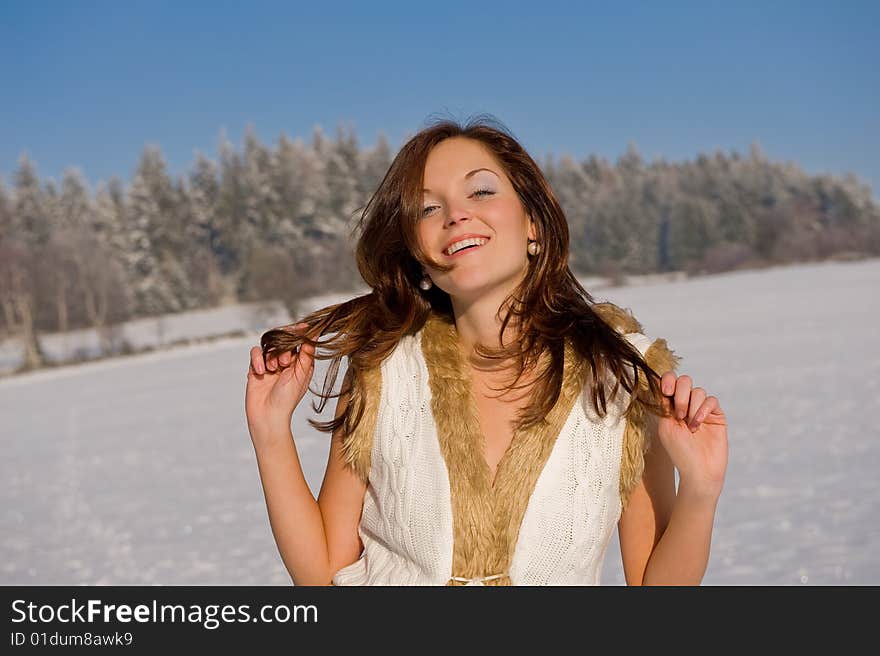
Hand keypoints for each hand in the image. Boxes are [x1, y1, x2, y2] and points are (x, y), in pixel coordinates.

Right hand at [245, 322, 315, 444]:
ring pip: (268, 345)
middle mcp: (285, 361)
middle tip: (284, 362)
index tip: (303, 326)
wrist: (268, 416)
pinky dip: (257, 360)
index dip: (300, 333)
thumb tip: (315, 335)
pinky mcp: (255, 367)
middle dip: (283, 347)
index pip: (299, 341)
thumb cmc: (287, 400)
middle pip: (282, 340)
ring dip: (271, 355)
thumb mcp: (300, 375)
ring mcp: (269, 364)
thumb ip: (307, 354)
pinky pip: (255, 353)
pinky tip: (261, 372)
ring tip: (273, 369)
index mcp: (299, 363)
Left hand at [656, 372, 727, 498]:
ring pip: (698, 391)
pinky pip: (711, 400)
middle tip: (679, 415)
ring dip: (692, 407)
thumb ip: (665, 405)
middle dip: (681, 394)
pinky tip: (698, 424)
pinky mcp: (716, 415)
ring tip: (690, 426)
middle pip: (684, 381)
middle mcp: (686, 405)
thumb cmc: (679, 451)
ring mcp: (701, 409)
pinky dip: (703, 409)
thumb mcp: (666, 426)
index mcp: (670, 406)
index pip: (669, 382)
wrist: (699, 470)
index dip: (667, 380)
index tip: (666, 390)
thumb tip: (663, 383)